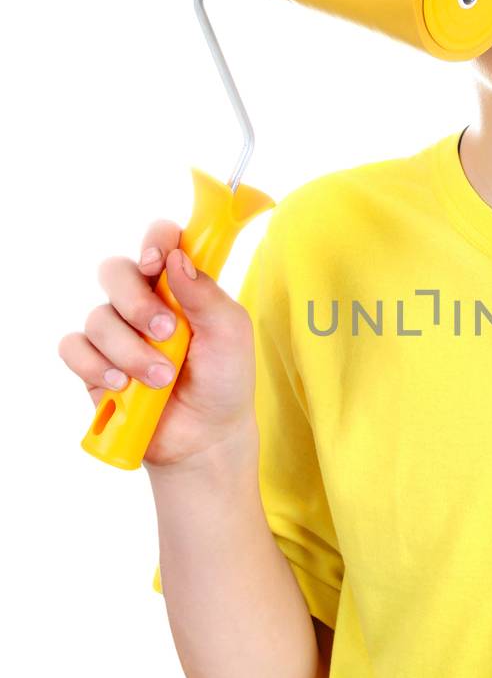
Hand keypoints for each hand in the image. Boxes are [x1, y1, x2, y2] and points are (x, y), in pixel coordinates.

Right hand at [59, 219, 257, 468]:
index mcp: (179, 285)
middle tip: (165, 331)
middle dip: (136, 302)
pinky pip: (74, 347)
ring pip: (98, 317)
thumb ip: (207, 295)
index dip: (154, 241)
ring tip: (161, 379)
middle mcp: (142, 301)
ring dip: (130, 350)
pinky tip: (121, 383)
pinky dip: (96, 365)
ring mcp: (116, 331)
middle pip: (115, 271)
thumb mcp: (230, 335)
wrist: (205, 437)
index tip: (158, 262)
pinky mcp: (94, 362)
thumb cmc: (223, 380)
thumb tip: (177, 259)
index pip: (159, 240)